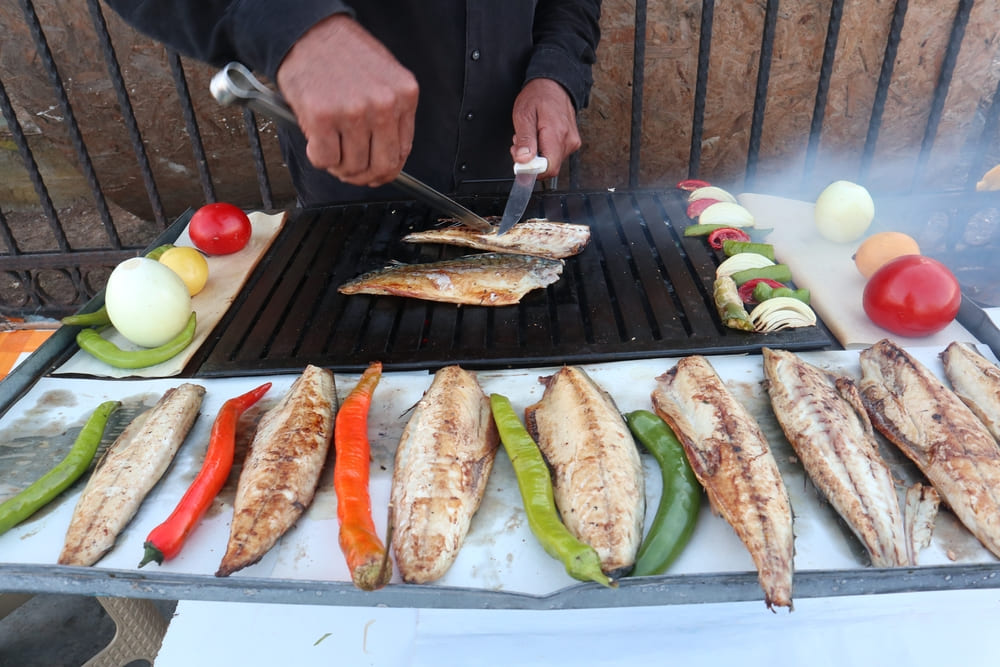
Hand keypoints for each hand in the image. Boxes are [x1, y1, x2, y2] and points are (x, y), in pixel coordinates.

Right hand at [276, 14, 418, 186]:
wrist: (308, 31)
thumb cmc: (343, 55)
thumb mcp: (384, 79)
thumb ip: (391, 115)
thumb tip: (386, 160)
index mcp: (404, 95)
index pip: (403, 152)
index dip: (386, 171)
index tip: (375, 174)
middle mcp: (383, 104)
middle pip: (380, 166)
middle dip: (363, 176)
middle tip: (349, 171)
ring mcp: (354, 111)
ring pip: (352, 166)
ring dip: (338, 166)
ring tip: (330, 147)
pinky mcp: (323, 117)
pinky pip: (325, 159)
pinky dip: (318, 157)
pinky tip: (316, 141)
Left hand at [510, 78, 580, 179]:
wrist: (554, 84)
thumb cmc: (538, 96)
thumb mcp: (524, 115)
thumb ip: (525, 139)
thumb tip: (523, 160)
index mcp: (557, 135)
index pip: (548, 168)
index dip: (532, 169)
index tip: (521, 159)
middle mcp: (568, 141)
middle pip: (548, 166)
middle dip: (531, 160)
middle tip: (521, 143)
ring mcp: (572, 142)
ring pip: (551, 161)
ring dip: (536, 154)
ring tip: (531, 135)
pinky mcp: (572, 142)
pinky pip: (555, 154)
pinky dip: (544, 149)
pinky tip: (539, 136)